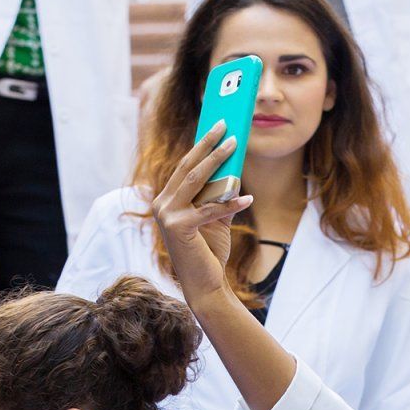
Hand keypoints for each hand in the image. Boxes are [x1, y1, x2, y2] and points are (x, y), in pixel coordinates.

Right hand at [151, 120, 251, 305]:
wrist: (206, 284)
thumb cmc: (210, 251)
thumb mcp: (217, 218)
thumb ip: (220, 196)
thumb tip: (234, 172)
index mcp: (167, 200)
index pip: (185, 167)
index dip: (200, 145)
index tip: (215, 127)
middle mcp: (162, 205)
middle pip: (188, 167)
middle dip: (208, 144)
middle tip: (225, 124)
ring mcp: (166, 215)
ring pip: (196, 180)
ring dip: (217, 160)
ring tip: (235, 144)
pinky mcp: (178, 228)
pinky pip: (210, 209)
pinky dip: (230, 203)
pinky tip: (248, 198)